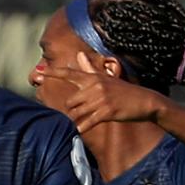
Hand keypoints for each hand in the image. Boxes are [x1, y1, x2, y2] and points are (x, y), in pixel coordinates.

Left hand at [49, 52, 168, 133]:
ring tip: (86, 121)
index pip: (69, 73)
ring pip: (76, 113)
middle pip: (70, 102)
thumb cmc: (123, 91)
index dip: (53, 73)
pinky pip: (87, 122)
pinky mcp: (106, 111)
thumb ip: (90, 68)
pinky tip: (81, 130)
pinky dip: (82, 127)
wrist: (145, 101)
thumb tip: (79, 54)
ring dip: (77, 120)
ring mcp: (101, 99)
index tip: (38, 73)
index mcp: (93, 78)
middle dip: (73, 111)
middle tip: (83, 114)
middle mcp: (95, 86)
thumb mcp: (106, 77)